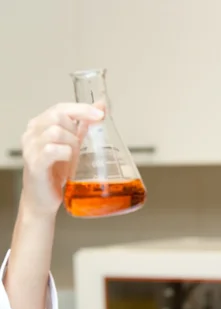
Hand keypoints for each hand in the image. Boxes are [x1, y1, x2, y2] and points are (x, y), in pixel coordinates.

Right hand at [20, 102, 104, 217]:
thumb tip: (101, 107)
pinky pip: (51, 150)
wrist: (43, 200)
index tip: (101, 114)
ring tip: (72, 158)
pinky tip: (67, 161)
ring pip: (56, 131)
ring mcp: (31, 148)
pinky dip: (65, 153)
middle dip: (75, 131)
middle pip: (58, 116)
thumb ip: (83, 127)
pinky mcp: (34, 164)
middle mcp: (32, 133)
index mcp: (40, 125)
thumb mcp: (71, 146)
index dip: (82, 108)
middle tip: (79, 148)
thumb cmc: (55, 173)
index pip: (61, 107)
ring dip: (72, 143)